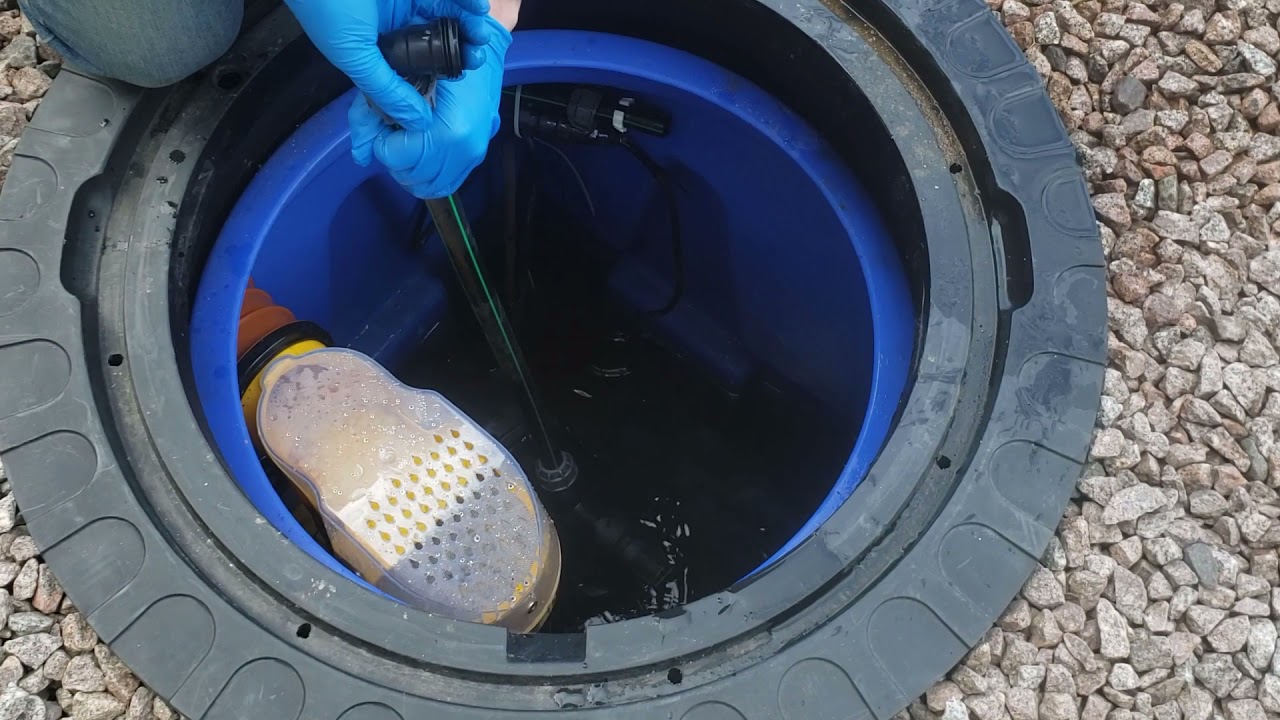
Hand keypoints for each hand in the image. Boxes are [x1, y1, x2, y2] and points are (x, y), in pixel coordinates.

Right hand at [284, 0, 495, 131]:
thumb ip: (388, 90)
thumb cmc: (323, 5)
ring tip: (481, 35)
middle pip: (438, 44)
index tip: (457, 85)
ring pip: (446, 17)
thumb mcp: (355, 56)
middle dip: (460, 53)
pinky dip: (466, 1)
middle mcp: (394, 26)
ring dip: (468, 27)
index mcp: (378, 49)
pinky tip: (478, 9)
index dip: (438, 78)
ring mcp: (406, 1)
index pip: (415, 70)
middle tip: (475, 59)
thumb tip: (419, 123)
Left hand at [348, 13, 511, 198]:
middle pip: (412, 177)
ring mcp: (474, 155)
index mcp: (448, 131)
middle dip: (396, 159)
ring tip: (408, 144)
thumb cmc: (438, 60)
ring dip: (412, 170)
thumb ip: (368, 116)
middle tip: (394, 136)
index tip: (385, 127)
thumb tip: (360, 154)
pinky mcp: (477, 157)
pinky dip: (429, 174)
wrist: (483, 54)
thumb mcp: (392, 82)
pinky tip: (423, 153)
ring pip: (430, 187)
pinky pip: (448, 183)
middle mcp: (464, 150)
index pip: (396, 158)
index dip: (383, 144)